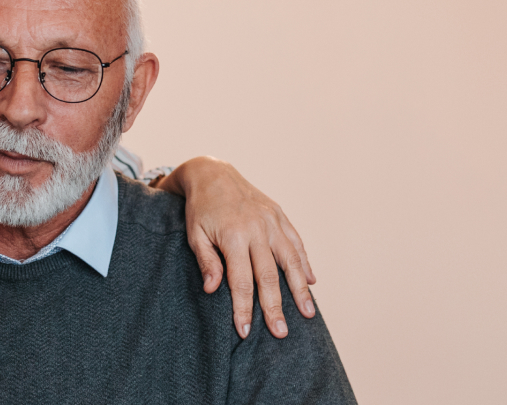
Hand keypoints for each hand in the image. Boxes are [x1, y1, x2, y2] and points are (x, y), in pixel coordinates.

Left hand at [164, 156, 316, 339]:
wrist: (213, 173)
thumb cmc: (201, 209)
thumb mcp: (195, 235)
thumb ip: (206, 262)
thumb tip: (213, 290)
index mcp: (233, 236)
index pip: (241, 281)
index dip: (243, 308)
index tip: (245, 331)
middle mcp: (257, 229)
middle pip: (269, 276)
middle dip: (275, 307)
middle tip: (281, 332)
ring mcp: (271, 221)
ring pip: (291, 260)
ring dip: (300, 288)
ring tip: (308, 313)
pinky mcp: (279, 215)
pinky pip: (296, 242)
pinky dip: (305, 262)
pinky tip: (311, 281)